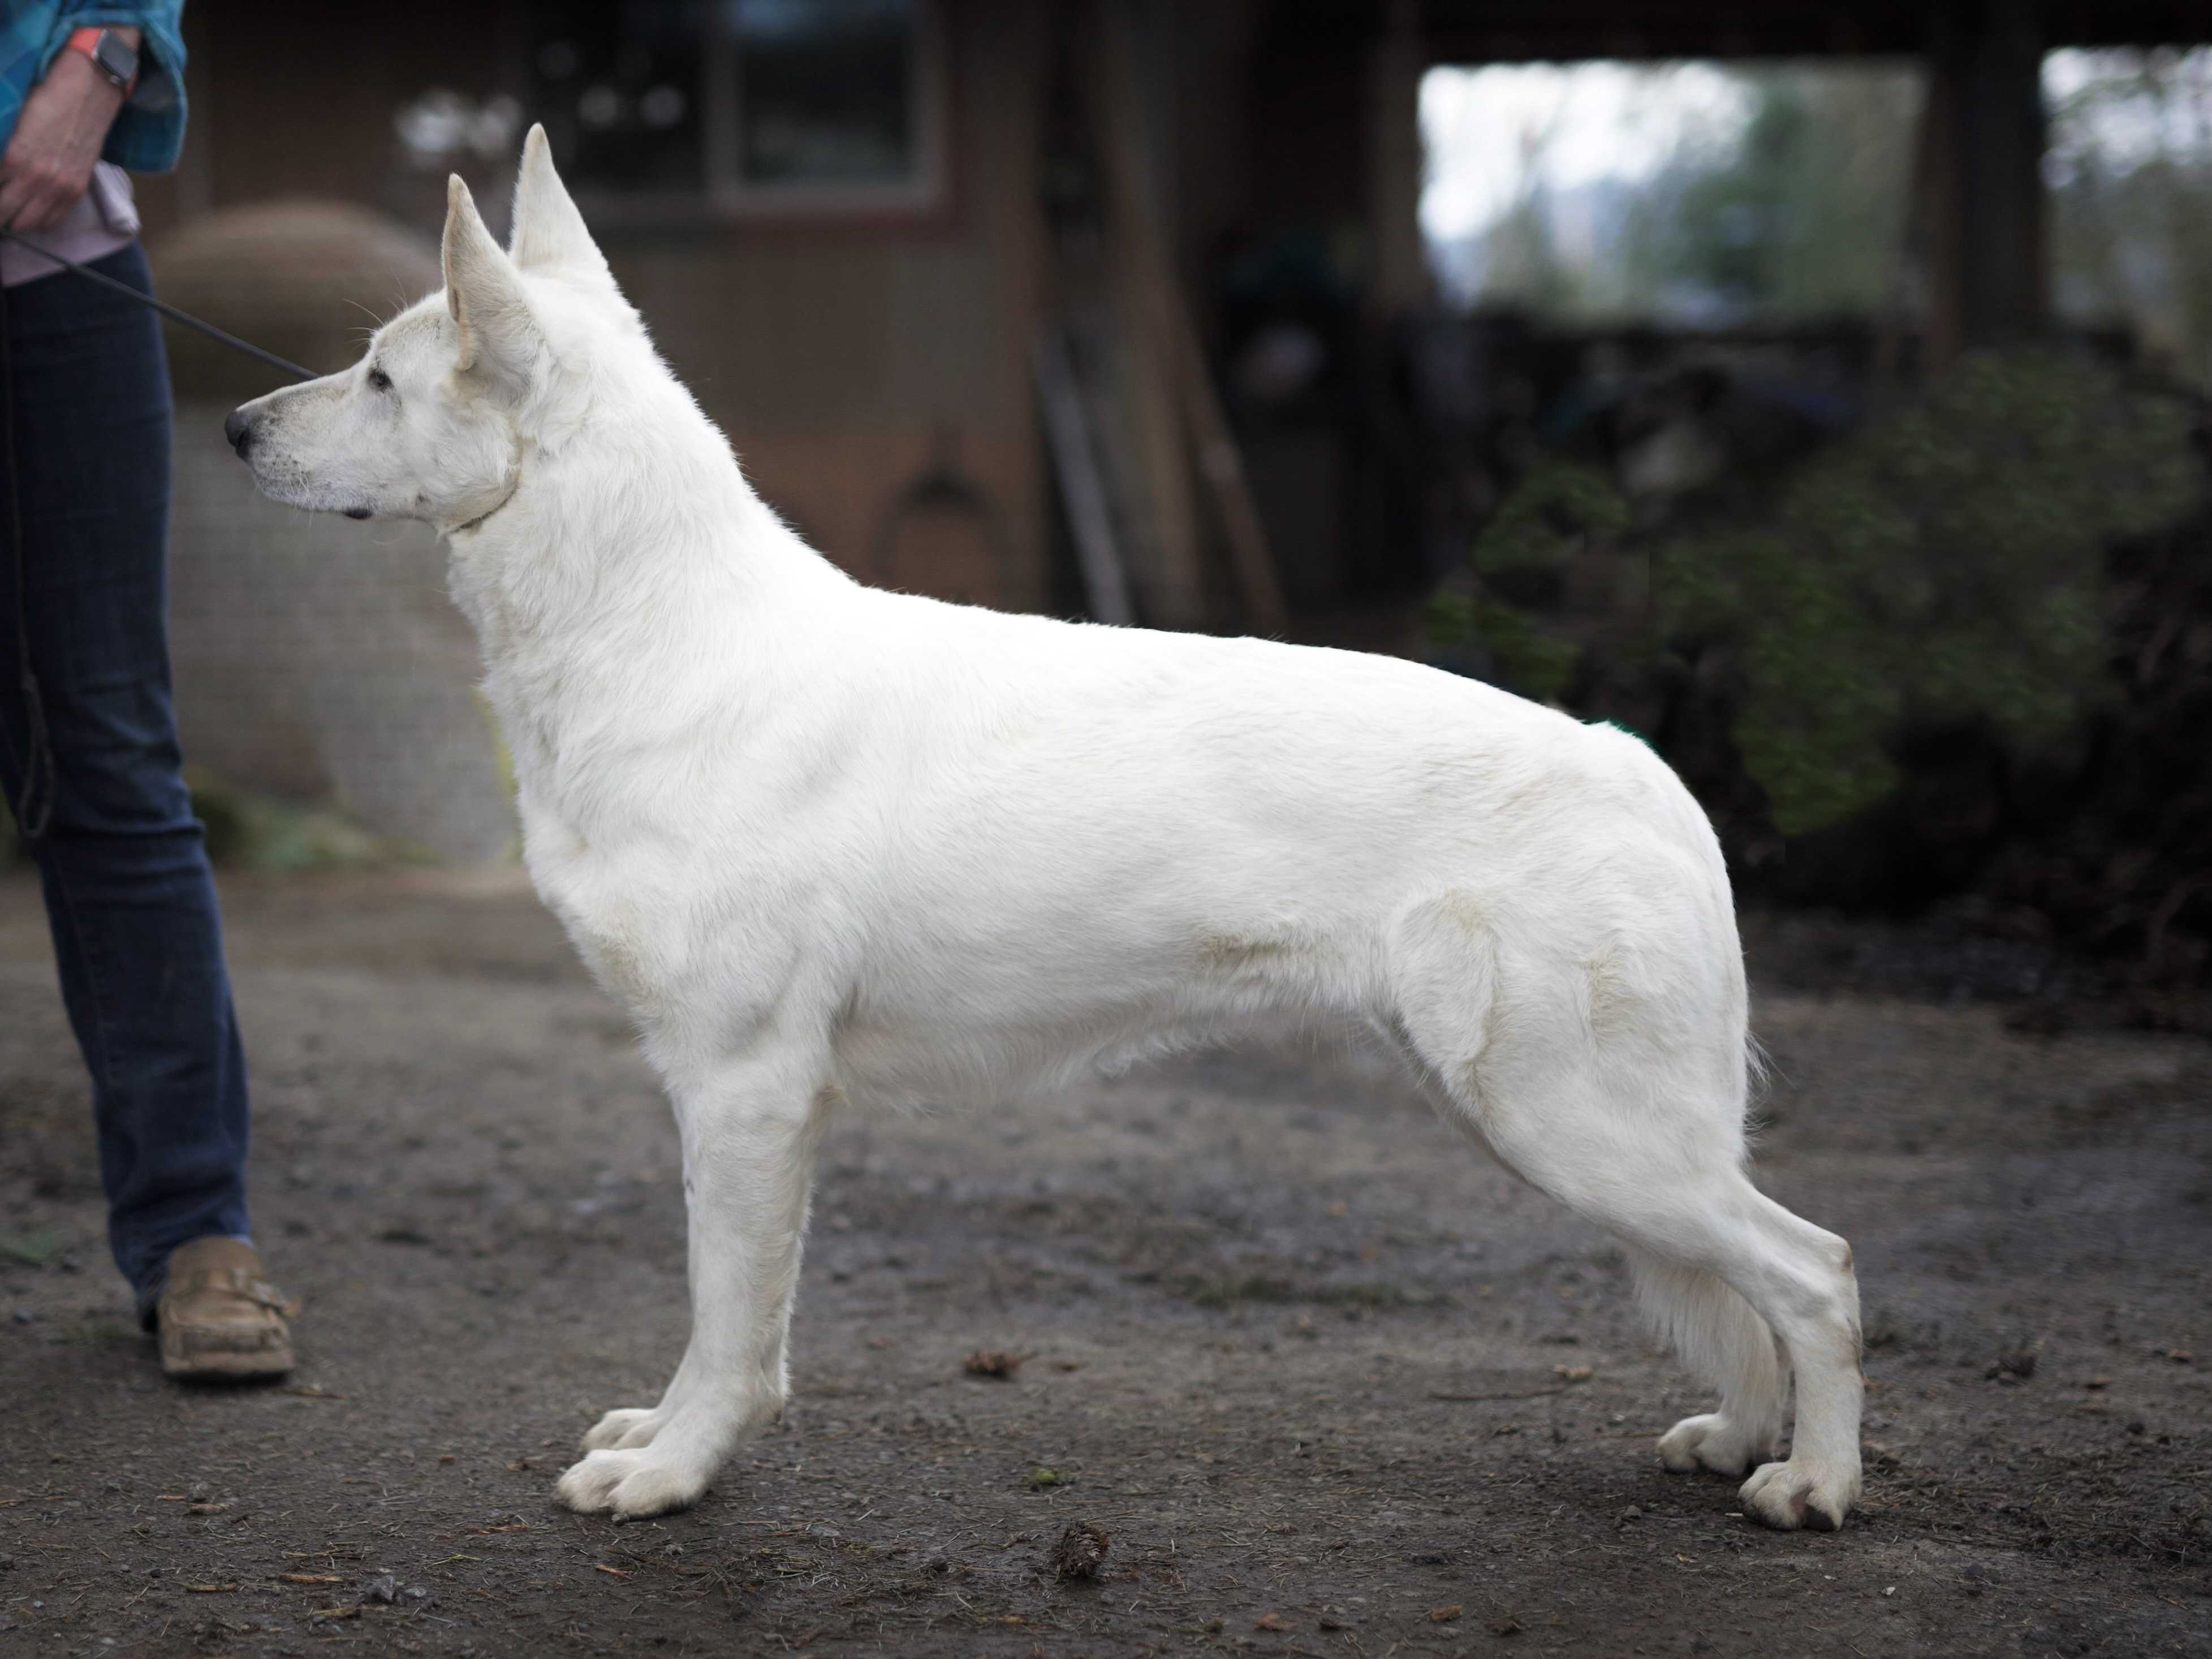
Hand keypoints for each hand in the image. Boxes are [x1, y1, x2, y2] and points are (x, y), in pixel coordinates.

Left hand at [0, 43, 129, 232]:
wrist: (87, 94)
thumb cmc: (42, 99)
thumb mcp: (10, 122)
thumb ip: (1, 152)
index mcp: (14, 158)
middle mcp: (37, 179)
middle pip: (5, 216)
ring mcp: (60, 188)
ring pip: (26, 225)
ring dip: (12, 219)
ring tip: (7, 208)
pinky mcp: (76, 190)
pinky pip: (51, 222)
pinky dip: (36, 220)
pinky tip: (28, 209)